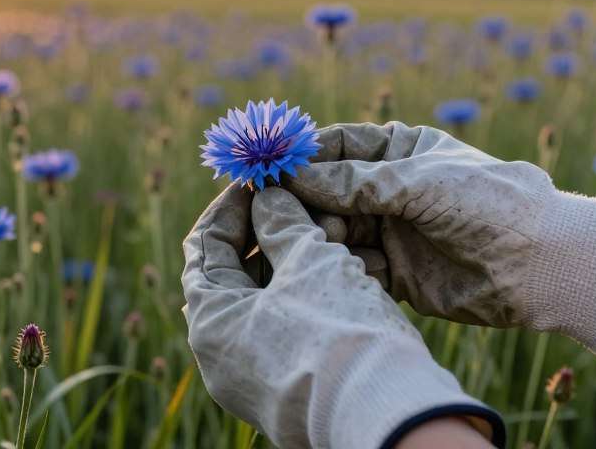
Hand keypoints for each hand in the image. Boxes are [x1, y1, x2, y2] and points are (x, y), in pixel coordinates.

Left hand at [181, 183, 503, 448]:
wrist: (388, 416)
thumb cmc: (340, 330)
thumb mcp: (310, 259)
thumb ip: (282, 221)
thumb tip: (266, 198)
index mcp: (209, 320)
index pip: (206, 244)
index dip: (234, 204)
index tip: (260, 179)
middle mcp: (220, 355)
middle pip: (235, 273)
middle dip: (269, 231)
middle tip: (298, 199)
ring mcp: (252, 377)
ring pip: (266, 300)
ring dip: (294, 261)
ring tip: (330, 229)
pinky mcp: (287, 390)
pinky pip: (287, 328)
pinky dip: (306, 294)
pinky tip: (341, 267)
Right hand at [283, 121, 595, 355]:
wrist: (541, 265)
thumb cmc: (487, 203)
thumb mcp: (418, 183)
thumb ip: (356, 182)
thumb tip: (293, 177)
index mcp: (400, 150)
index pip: (338, 145)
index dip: (301, 154)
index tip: (267, 165)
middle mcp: (390, 188)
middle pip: (328, 189)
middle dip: (305, 199)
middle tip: (278, 210)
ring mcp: (391, 229)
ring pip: (335, 228)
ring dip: (321, 233)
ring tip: (316, 239)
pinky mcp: (394, 271)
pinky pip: (352, 265)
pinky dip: (339, 266)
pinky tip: (332, 269)